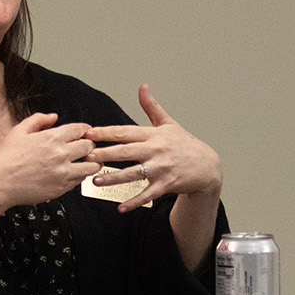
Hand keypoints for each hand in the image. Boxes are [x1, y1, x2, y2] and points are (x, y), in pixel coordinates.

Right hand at [0, 113, 99, 237]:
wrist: (0, 182)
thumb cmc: (7, 158)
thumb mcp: (19, 131)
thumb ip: (38, 120)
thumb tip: (53, 117)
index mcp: (51, 137)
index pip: (80, 129)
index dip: (85, 130)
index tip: (85, 133)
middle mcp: (60, 154)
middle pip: (89, 146)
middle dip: (88, 146)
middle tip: (85, 149)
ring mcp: (63, 172)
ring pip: (91, 166)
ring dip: (90, 163)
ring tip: (85, 163)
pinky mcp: (62, 187)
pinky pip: (79, 181)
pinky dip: (79, 177)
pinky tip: (71, 174)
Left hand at [87, 85, 221, 214]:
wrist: (207, 166)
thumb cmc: (185, 144)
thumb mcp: (169, 124)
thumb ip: (152, 107)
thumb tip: (142, 87)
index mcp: (154, 135)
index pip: (125, 132)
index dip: (106, 132)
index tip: (88, 133)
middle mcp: (156, 150)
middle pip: (126, 152)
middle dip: (105, 154)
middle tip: (86, 156)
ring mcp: (161, 168)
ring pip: (133, 174)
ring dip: (114, 178)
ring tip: (96, 180)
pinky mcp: (167, 184)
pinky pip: (147, 194)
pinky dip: (134, 202)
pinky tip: (121, 207)